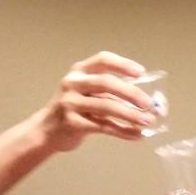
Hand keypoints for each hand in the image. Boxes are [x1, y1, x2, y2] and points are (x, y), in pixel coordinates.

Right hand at [38, 51, 154, 151]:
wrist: (46, 130)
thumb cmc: (74, 109)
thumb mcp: (86, 92)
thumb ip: (110, 92)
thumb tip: (147, 101)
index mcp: (79, 71)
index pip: (103, 60)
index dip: (123, 64)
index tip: (141, 73)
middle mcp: (73, 83)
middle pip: (106, 83)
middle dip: (130, 93)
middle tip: (148, 103)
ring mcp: (70, 103)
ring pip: (106, 106)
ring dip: (130, 114)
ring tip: (148, 121)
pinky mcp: (72, 123)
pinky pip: (103, 126)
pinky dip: (123, 131)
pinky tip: (137, 134)